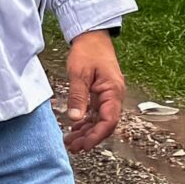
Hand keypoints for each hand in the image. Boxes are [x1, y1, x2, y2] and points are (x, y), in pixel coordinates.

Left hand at [62, 30, 124, 154]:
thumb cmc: (88, 51)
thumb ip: (78, 96)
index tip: (84, 145)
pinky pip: (96, 113)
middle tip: (73, 148)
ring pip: (99, 120)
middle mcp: (114, 96)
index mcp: (113, 91)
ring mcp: (108, 95)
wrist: (93, 36)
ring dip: (86, 132)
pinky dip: (86, 122)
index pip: (109, 120)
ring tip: (70, 142)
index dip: (97, 135)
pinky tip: (75, 129)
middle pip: (104, 124)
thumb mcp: (79, 73)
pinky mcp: (101, 94)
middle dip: (90, 138)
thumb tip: (75, 119)